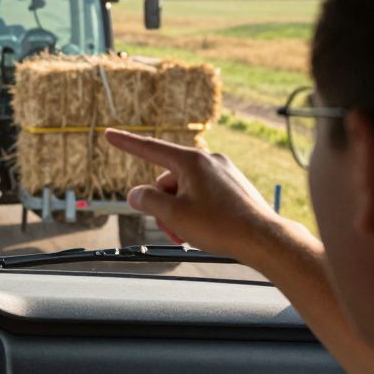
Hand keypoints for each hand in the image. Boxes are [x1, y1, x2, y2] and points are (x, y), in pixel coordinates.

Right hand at [104, 129, 283, 259]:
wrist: (264, 240)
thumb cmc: (220, 226)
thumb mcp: (173, 214)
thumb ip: (147, 200)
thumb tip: (136, 193)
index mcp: (191, 161)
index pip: (150, 149)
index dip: (126, 143)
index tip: (109, 134)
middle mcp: (208, 160)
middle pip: (167, 180)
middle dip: (163, 205)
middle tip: (174, 230)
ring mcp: (223, 172)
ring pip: (185, 190)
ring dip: (179, 212)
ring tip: (191, 233)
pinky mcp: (233, 186)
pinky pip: (203, 194)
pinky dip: (196, 211)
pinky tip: (206, 229)